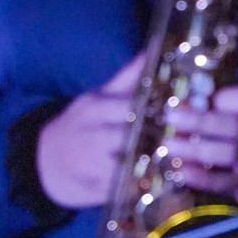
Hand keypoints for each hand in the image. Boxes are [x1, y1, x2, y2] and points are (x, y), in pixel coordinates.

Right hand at [36, 55, 237, 210]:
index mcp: (97, 109)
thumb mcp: (98, 98)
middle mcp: (95, 136)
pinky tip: (170, 187)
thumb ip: (128, 77)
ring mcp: (95, 165)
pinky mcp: (97, 191)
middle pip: (135, 135)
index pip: (134, 105)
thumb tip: (155, 46)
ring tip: (189, 163)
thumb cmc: (79, 126)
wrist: (40, 162)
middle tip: (197, 138)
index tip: (193, 108)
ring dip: (160, 165)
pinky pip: (126, 191)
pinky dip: (148, 189)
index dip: (164, 108)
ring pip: (132, 165)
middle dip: (166, 138)